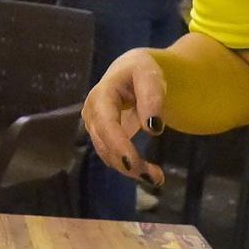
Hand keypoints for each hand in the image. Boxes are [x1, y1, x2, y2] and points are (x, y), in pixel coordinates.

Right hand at [81, 48, 165, 186]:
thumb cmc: (142, 72)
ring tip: (157, 177)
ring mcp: (94, 126)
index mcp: (101, 95)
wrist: (131, 71)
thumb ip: (152, 99)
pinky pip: (111, 155)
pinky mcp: (101, 137)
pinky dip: (129, 166)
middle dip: (128, 163)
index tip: (134, 164)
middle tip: (156, 177)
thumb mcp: (151, 77)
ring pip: (107, 154)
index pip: (106, 123)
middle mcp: (92, 113)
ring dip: (130, 169)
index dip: (118, 145)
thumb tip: (153, 127)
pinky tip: (149, 172)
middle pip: (105, 144)